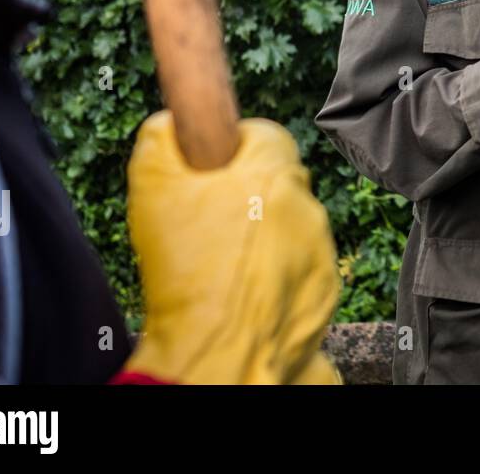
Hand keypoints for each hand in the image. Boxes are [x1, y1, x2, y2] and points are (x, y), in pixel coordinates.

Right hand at [124, 111, 339, 383]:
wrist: (215, 355)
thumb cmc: (185, 271)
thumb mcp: (152, 186)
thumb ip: (161, 138)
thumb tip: (170, 125)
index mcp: (274, 173)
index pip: (264, 133)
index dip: (233, 148)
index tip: (212, 171)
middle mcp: (308, 208)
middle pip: (279, 182)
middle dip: (249, 195)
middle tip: (211, 223)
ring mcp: (322, 252)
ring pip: (293, 227)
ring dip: (266, 237)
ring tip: (223, 266)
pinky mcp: (326, 292)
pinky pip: (302, 271)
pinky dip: (279, 277)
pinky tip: (244, 293)